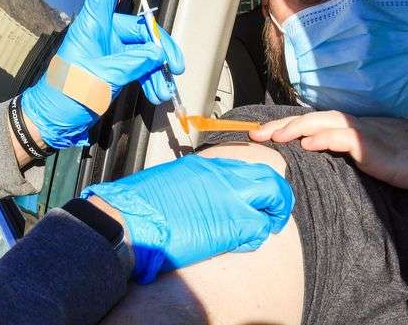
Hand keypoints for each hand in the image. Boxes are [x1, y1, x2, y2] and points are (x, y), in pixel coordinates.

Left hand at [21, 0, 184, 148]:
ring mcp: (110, 51)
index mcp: (92, 25)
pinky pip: (140, 67)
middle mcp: (102, 33)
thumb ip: (133, 62)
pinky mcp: (114, 69)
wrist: (53, 123)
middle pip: (141, 29)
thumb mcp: (102, 78)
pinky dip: (151, 79)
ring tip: (164, 90)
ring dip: (158, 70)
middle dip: (161, 48)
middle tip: (176, 67)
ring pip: (145, 51)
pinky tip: (158, 93)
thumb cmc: (67, 95)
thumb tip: (157, 53)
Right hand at [82, 155, 294, 283]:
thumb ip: (197, 183)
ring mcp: (231, 198)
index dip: (259, 184)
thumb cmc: (142, 204)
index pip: (248, 168)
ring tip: (264, 228)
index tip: (259, 195)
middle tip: (274, 212)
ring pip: (273, 200)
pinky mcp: (232, 224)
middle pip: (269, 179)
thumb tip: (207, 194)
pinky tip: (245, 242)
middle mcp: (224, 176)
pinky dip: (257, 237)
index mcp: (207, 166)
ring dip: (272, 217)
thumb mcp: (173, 179)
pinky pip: (259, 230)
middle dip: (278, 197)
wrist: (129, 220)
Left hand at [250, 111, 407, 196]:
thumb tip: (330, 162)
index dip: (289, 127)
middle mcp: (360, 125)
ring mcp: (370, 134)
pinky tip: (308, 143)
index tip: (264, 135)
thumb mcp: (383, 158)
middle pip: (313, 118)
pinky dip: (325, 138)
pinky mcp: (380, 147)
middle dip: (280, 126)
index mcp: (359, 129)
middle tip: (253, 134)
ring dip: (295, 128)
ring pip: (325, 122)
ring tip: (271, 136)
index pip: (317, 123)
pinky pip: (348, 139)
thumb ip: (358, 157)